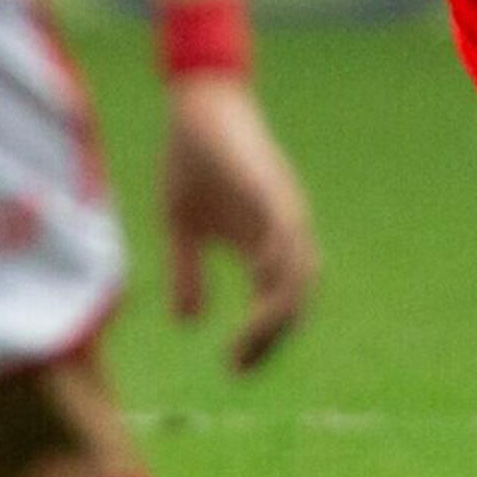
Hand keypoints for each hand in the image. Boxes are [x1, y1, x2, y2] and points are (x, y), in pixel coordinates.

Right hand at [159, 73, 316, 370]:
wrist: (196, 108)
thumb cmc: (193, 161)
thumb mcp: (180, 227)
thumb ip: (188, 272)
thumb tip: (188, 322)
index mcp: (263, 244)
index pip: (275, 304)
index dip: (260, 340)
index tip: (235, 369)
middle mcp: (283, 233)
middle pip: (293, 297)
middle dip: (271, 337)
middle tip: (240, 366)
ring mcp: (282, 210)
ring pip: (296, 270)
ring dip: (277, 309)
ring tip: (248, 339)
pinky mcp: (271, 187)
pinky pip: (286, 230)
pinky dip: (280, 258)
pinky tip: (261, 281)